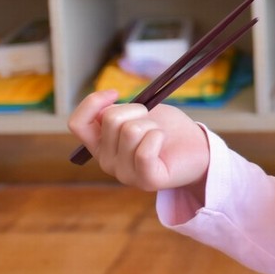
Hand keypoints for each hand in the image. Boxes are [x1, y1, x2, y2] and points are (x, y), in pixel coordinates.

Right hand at [68, 89, 209, 193]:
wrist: (197, 147)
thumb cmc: (167, 128)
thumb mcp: (139, 113)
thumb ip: (117, 112)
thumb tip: (105, 107)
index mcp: (101, 144)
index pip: (77, 123)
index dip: (92, 102)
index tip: (115, 93)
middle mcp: (107, 161)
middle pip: (111, 119)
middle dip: (137, 110)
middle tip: (152, 121)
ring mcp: (125, 174)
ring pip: (130, 130)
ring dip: (151, 124)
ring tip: (159, 134)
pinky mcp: (146, 181)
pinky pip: (145, 149)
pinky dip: (158, 136)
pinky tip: (163, 140)